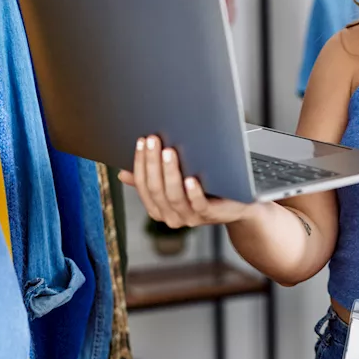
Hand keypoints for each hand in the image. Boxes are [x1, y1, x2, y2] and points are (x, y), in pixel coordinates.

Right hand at [120, 135, 263, 227]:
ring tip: (169, 152)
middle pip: (155, 189)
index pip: (143, 185)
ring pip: (173, 196)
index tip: (142, 141)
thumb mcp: (175, 182)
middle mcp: (170, 216)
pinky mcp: (209, 215)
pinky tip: (190, 179)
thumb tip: (123, 173)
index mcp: (158, 208)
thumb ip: (152, 178)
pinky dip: (193, 193)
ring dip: (169, 173)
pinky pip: (198, 205)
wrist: (235, 205)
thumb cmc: (204, 189)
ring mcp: (189, 218)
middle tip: (154, 140)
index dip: (140, 163)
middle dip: (152, 163)